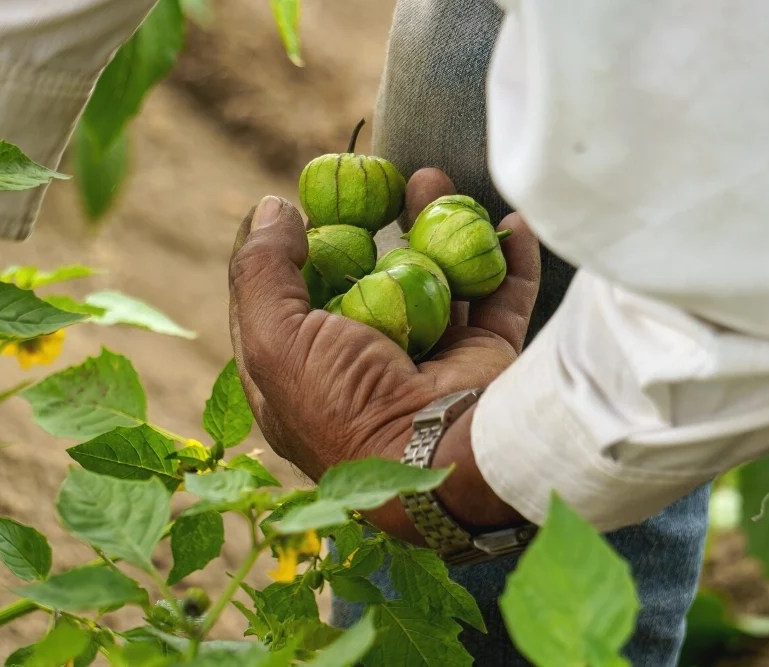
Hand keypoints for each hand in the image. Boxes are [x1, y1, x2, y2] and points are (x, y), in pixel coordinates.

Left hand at [229, 168, 540, 540]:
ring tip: (433, 181)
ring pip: (433, 284)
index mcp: (305, 379)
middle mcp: (363, 374)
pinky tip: (507, 224)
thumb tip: (269, 212)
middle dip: (373, 226)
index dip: (296, 253)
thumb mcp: (274, 339)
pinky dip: (507, 263)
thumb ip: (260, 274)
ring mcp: (427, 369)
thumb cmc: (346, 403)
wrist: (442, 456)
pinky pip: (499, 302)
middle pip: (367, 283)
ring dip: (436, 229)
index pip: (291, 305)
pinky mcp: (482, 363)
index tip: (309, 203)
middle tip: (378, 181)